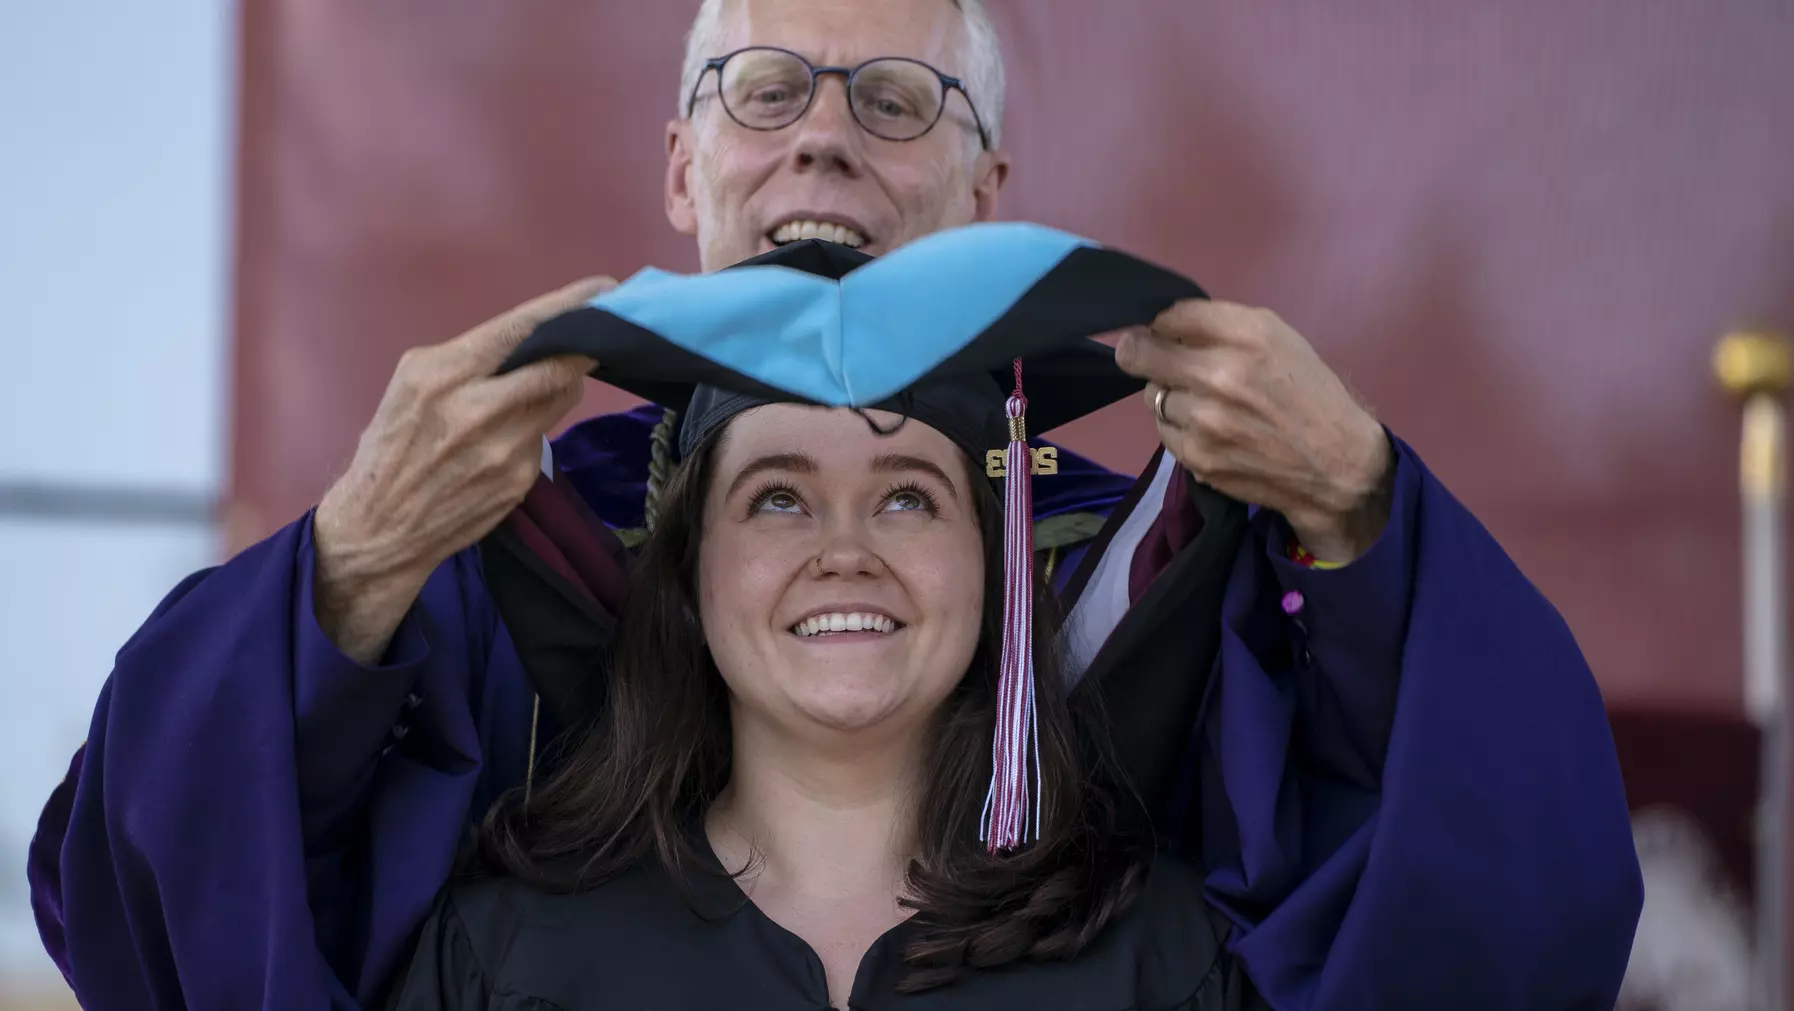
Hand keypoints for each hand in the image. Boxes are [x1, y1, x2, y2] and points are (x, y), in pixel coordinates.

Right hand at [313, 276, 614, 662]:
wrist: (378, 529)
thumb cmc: (390, 447)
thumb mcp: (412, 386)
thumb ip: (469, 361)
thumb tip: (530, 344)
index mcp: (442, 374)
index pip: (519, 329)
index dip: (568, 306)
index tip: (605, 289)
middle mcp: (477, 409)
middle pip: (558, 367)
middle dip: (582, 349)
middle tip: (598, 336)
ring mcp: (504, 448)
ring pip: (560, 400)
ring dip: (560, 386)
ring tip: (540, 386)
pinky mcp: (520, 480)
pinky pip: (544, 437)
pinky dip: (536, 427)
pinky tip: (508, 438)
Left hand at [1114, 300, 1392, 563]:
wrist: (1336, 466)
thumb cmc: (1309, 395)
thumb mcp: (1280, 340)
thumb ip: (1223, 327)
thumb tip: (1167, 328)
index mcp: (1248, 336)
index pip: (1170, 316)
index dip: (1163, 325)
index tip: (1165, 333)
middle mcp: (1221, 374)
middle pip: (1140, 354)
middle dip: (1139, 352)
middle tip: (1143, 356)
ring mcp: (1204, 420)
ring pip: (1152, 395)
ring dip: (1171, 395)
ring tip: (1204, 403)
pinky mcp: (1196, 457)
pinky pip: (1163, 430)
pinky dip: (1179, 427)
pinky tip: (1208, 430)